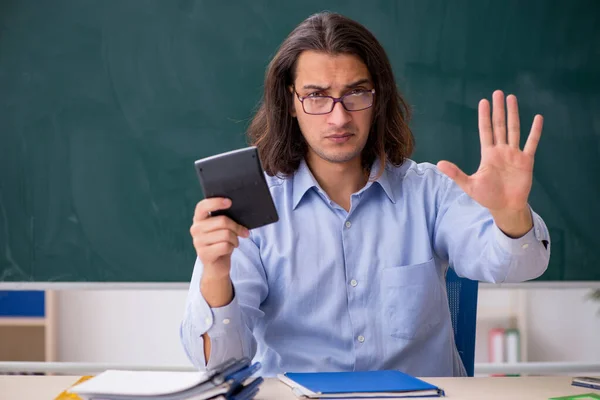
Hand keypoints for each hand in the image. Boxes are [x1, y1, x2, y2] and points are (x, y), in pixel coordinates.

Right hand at [190, 198, 249, 280]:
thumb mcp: (221, 228)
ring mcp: (198, 242)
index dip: (216, 202)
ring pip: (226, 234)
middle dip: (237, 227)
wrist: (216, 265)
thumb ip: (225, 219)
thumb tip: (241, 212)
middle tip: (244, 232)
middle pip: (222, 221)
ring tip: (235, 242)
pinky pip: (225, 246)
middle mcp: (195, 229)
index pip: (203, 206)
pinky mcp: (204, 254)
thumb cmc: (221, 242)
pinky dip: (232, 247)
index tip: (229, 202)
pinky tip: (229, 249)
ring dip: (235, 239)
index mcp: (199, 219)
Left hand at [437, 90, 542, 234]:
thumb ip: (455, 173)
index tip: (483, 101)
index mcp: (488, 154)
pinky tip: (537, 118)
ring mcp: (514, 154)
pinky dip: (535, 131)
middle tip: (498, 92)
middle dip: (498, 109)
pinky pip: (531, 143)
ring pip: (514, 129)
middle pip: (500, 125)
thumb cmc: (487, 196)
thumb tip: (438, 164)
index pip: (485, 130)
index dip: (484, 116)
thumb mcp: (468, 184)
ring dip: (514, 114)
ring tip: (512, 98)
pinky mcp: (526, 161)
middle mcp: (501, 150)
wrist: (505, 207)